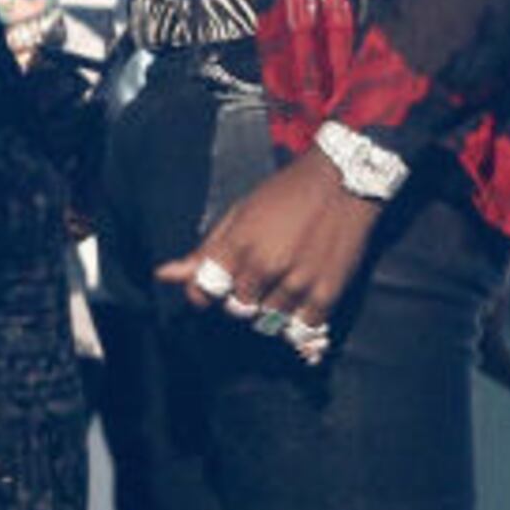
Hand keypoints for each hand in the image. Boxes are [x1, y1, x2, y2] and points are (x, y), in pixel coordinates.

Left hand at [160, 155, 380, 356]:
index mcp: (240, 244)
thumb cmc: (287, 193)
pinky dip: (297, 321)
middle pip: (237, 310)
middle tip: (257, 279)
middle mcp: (266, 267)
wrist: (345, 181)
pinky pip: (301, 328)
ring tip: (282, 282)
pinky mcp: (326, 294)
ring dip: (270, 309)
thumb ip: (205, 251)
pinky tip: (300, 299)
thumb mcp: (240, 213)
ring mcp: (297, 283)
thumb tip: (163, 275)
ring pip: (268, 322)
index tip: (217, 285)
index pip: (205, 291)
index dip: (207, 292)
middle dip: (240, 299)